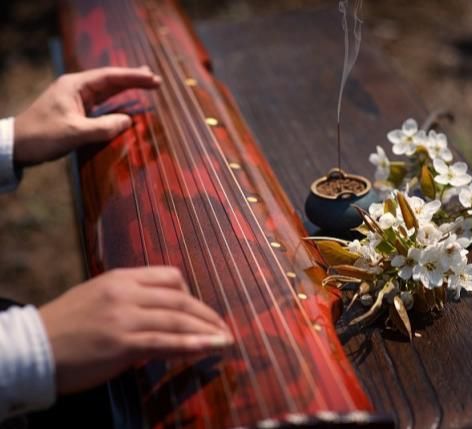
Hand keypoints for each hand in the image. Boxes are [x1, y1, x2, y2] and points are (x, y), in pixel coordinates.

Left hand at [13, 66, 160, 166]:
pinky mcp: (76, 112)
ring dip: (126, 88)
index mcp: (75, 86)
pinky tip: (127, 102)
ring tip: (146, 83)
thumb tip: (129, 121)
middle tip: (155, 78)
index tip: (153, 79)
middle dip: (133, 79)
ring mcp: (76, 100)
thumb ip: (104, 126)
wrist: (17, 146)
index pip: (110, 77)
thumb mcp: (76, 132)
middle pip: (110, 80)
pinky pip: (102, 104)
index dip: (134, 78)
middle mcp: (76, 88)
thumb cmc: (43, 136)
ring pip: (107, 91)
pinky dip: (117, 101)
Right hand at [38, 266, 232, 393]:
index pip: (170, 276)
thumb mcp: (98, 298)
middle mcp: (127, 292)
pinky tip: (209, 347)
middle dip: (206, 314)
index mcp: (122, 278)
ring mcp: (125, 317)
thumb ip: (131, 300)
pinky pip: (165, 342)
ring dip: (207, 331)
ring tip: (226, 340)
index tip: (201, 310)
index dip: (192, 293)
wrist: (32, 349)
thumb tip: (161, 313)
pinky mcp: (123, 343)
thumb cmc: (65, 326)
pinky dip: (192, 344)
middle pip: (180, 299)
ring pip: (177, 319)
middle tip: (224, 327)